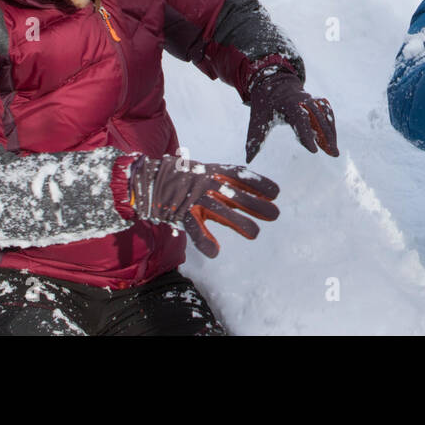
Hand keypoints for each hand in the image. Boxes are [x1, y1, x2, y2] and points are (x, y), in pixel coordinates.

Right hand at [128, 154, 278, 257]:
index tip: (276, 192)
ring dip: (239, 222)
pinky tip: (215, 251)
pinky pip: (195, 229)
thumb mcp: (206, 175)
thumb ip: (227, 185)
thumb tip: (253, 194)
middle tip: (275, 214)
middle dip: (256, 204)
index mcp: (213, 172)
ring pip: (220, 211)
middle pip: (235, 194)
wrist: (148, 181)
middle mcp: (206, 183)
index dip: (258, 183)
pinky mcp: (181, 213)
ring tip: (255, 234)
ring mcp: (193, 198)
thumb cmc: (183, 179)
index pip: (240, 175)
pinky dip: (205, 241)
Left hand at [247, 71, 338, 161]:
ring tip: (334, 152)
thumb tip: (248, 161)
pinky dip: (331, 126)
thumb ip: (254, 140)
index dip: (307, 135)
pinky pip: (327, 113)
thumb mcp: (256, 119)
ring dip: (331, 133)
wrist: (273, 81)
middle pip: (318, 118)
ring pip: (325, 116)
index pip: (300, 119)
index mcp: (287, 104)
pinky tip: (332, 140)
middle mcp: (303, 100)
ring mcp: (311, 100)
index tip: (314, 151)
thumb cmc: (264, 103)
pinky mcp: (316, 102)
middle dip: (326, 137)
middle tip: (333, 154)